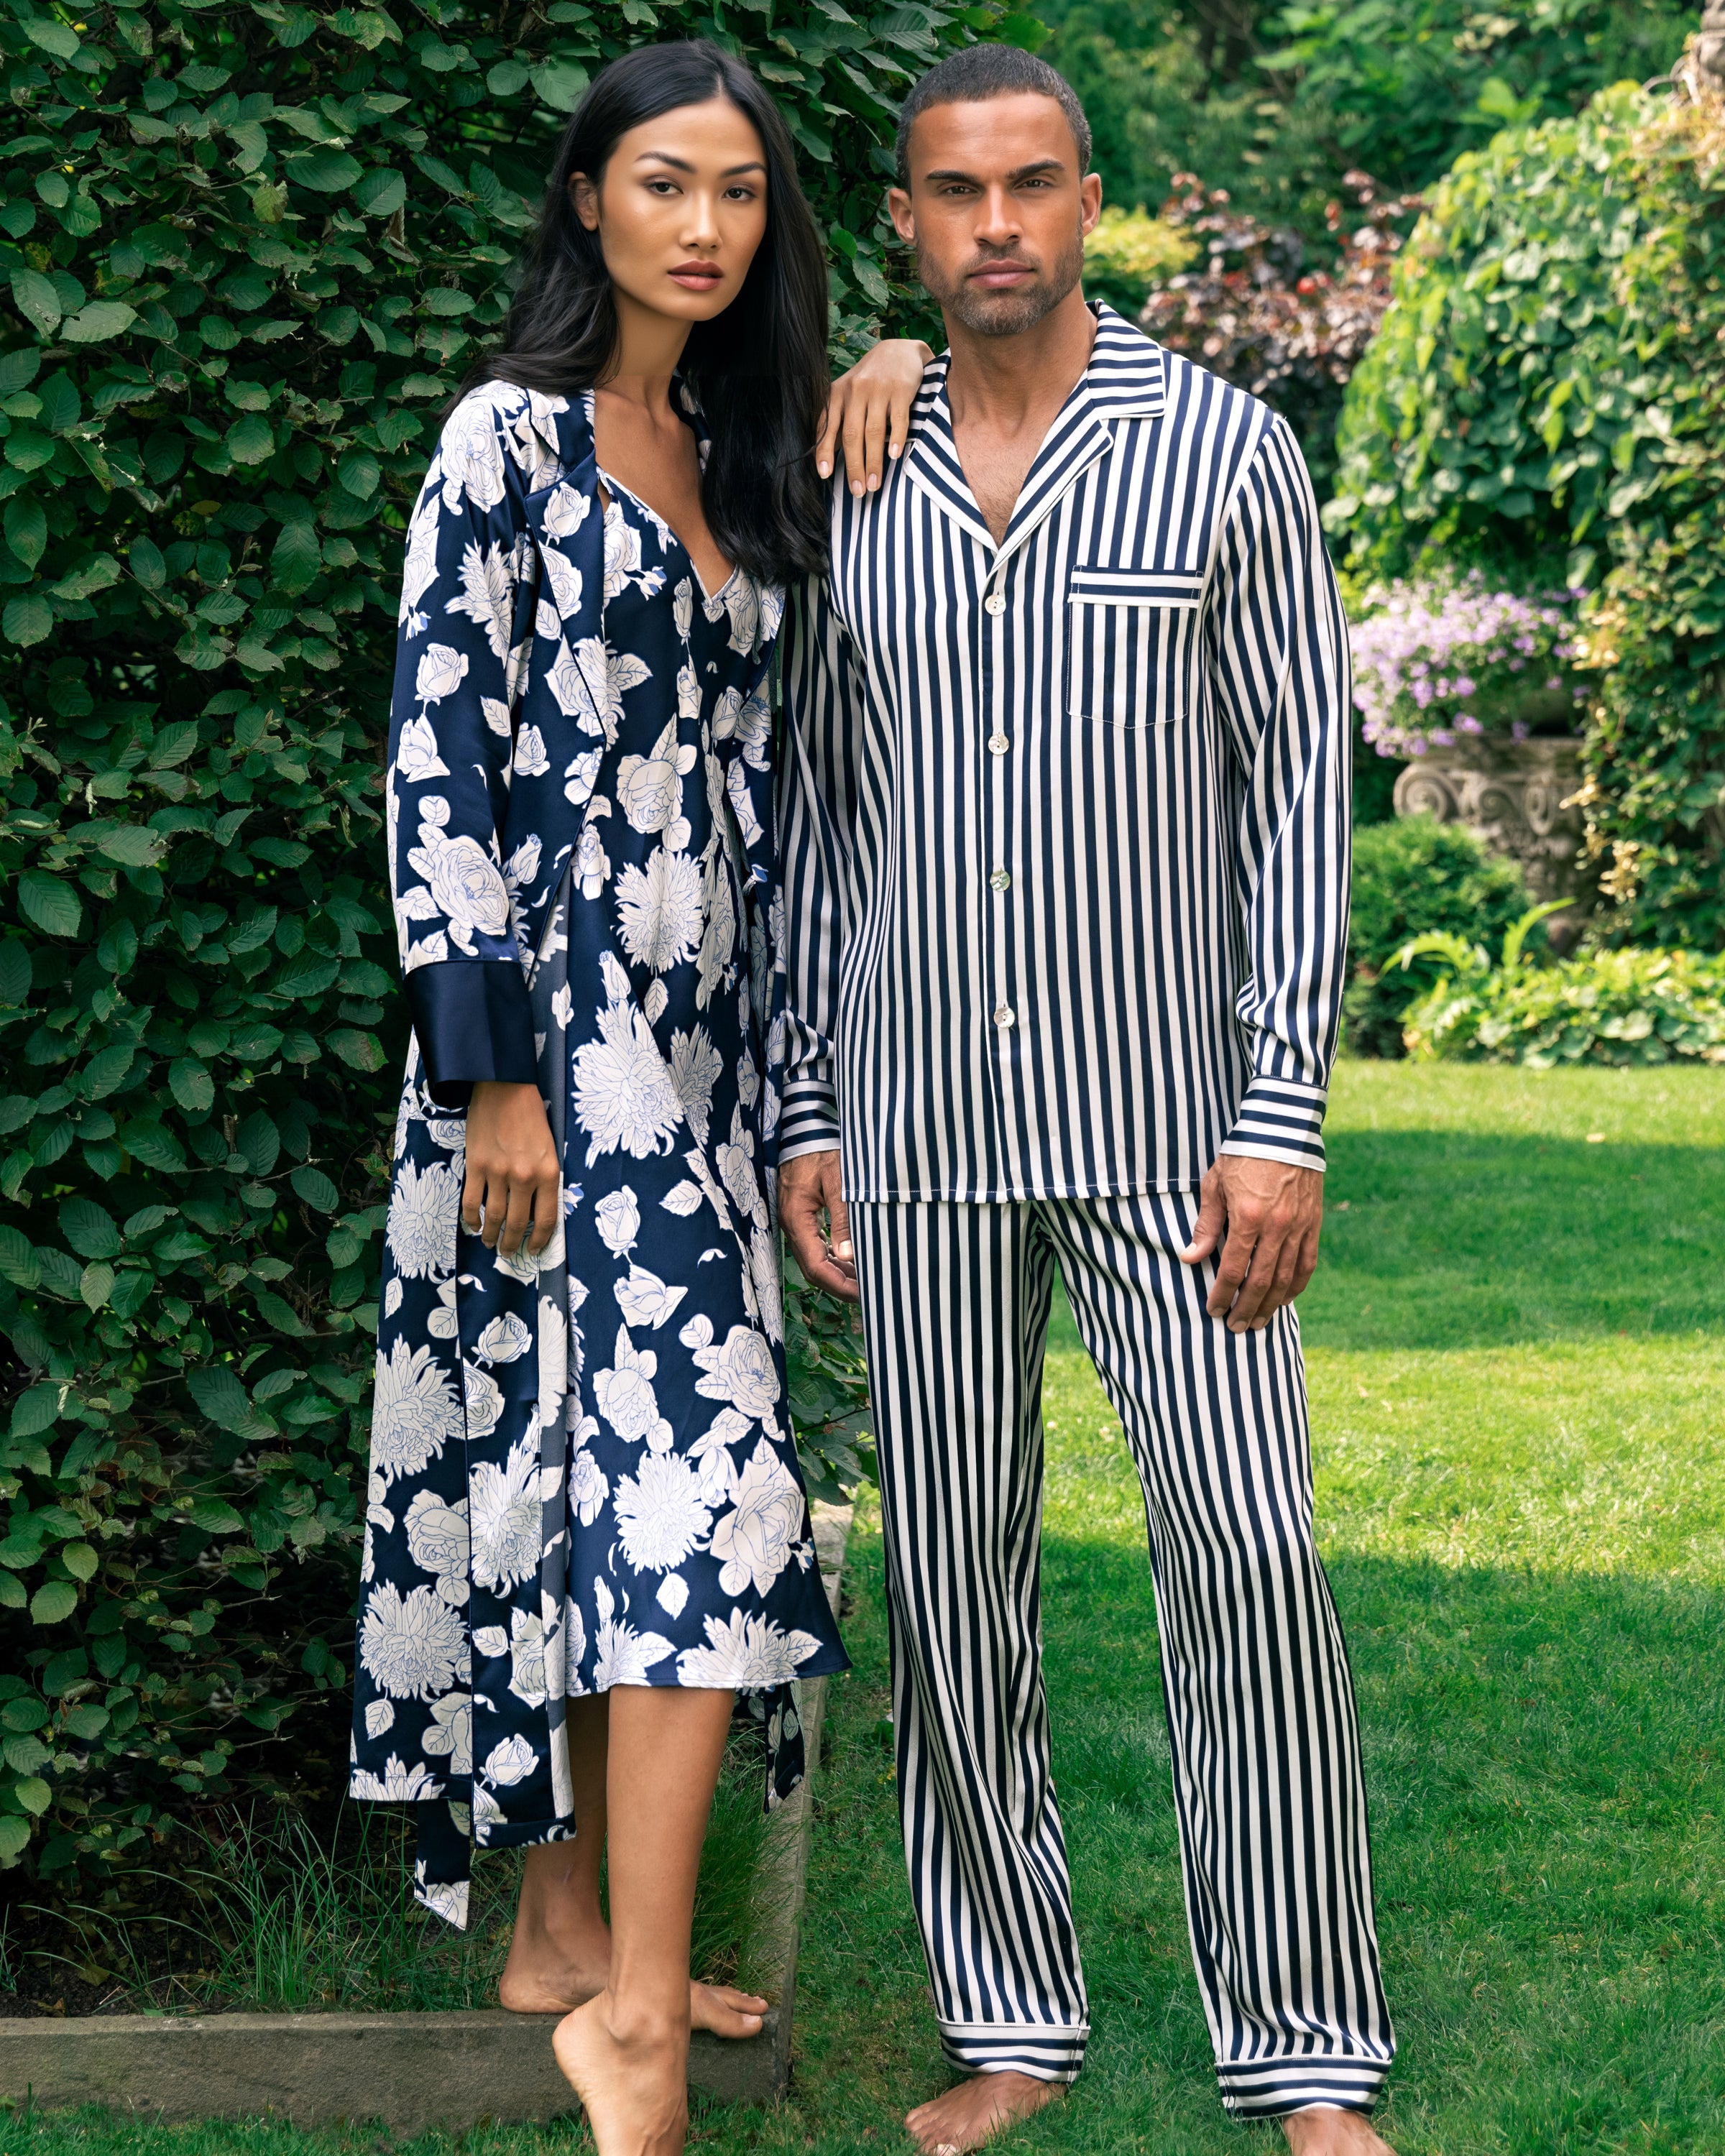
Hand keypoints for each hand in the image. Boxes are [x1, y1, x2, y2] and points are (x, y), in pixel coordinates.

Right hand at [461, 1080, 560, 1260]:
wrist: (505, 1088)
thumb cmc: (532, 1117)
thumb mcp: (550, 1149)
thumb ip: (545, 1179)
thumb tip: (536, 1210)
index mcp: (548, 1173)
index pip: (547, 1219)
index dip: (540, 1240)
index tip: (533, 1250)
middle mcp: (524, 1177)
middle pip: (519, 1223)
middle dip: (513, 1243)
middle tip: (508, 1253)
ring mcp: (498, 1172)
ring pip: (494, 1216)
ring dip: (492, 1235)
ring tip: (491, 1243)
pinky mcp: (476, 1165)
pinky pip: (472, 1201)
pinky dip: (471, 1218)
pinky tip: (474, 1225)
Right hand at [777, 1148, 858, 1301]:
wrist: (803, 1131)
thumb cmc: (820, 1151)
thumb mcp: (838, 1181)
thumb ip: (842, 1218)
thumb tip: (848, 1254)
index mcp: (798, 1219)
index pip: (816, 1266)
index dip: (838, 1285)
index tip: (862, 1294)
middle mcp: (792, 1225)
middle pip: (813, 1269)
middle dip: (839, 1285)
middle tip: (867, 1293)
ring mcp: (794, 1222)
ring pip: (814, 1260)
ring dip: (837, 1273)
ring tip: (864, 1280)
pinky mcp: (801, 1217)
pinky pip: (814, 1246)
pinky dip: (832, 1258)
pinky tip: (850, 1261)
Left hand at [816, 338, 933, 498]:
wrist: (899, 350)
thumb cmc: (869, 380)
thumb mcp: (847, 393)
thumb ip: (837, 418)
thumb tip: (828, 456)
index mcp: (838, 393)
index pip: (828, 427)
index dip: (825, 452)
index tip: (825, 475)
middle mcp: (855, 390)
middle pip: (852, 435)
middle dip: (854, 466)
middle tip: (857, 491)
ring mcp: (879, 389)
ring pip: (874, 432)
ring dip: (874, 462)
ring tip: (874, 485)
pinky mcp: (901, 389)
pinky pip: (898, 420)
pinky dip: (896, 439)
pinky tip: (894, 456)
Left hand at [1179, 1154, 1323, 1332]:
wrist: (1284, 1130)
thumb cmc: (1243, 1155)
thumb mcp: (1215, 1184)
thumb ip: (1206, 1224)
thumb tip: (1190, 1257)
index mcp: (1249, 1218)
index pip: (1233, 1269)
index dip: (1222, 1294)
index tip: (1213, 1310)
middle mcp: (1277, 1227)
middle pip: (1262, 1281)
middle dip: (1246, 1308)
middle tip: (1235, 1327)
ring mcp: (1299, 1227)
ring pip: (1287, 1278)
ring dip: (1271, 1304)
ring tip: (1258, 1322)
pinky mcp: (1313, 1224)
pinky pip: (1307, 1264)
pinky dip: (1296, 1286)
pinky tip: (1285, 1299)